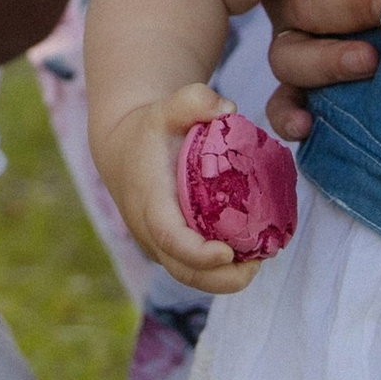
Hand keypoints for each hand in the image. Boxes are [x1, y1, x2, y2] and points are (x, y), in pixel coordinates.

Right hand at [95, 84, 262, 293]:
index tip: (227, 253)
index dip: (198, 253)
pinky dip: (219, 271)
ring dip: (226, 279)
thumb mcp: (167, 107)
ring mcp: (157, 245)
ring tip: (259, 260)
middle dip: (222, 278)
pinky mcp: (167, 249)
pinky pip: (193, 269)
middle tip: (259, 262)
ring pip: (190, 277)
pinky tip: (249, 254)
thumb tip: (229, 111)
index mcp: (149, 201)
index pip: (171, 238)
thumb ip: (194, 100)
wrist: (121, 149)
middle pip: (184, 272)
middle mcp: (149, 231)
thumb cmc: (150, 130)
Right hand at [261, 0, 380, 143]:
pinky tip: (305, 125)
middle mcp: (294, 0)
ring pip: (287, 57)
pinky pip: (279, 103)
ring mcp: (296, 46)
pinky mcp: (303, 88)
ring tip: (370, 59)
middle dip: (349, 6)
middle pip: (299, 8)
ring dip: (329, 60)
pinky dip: (288, 115)